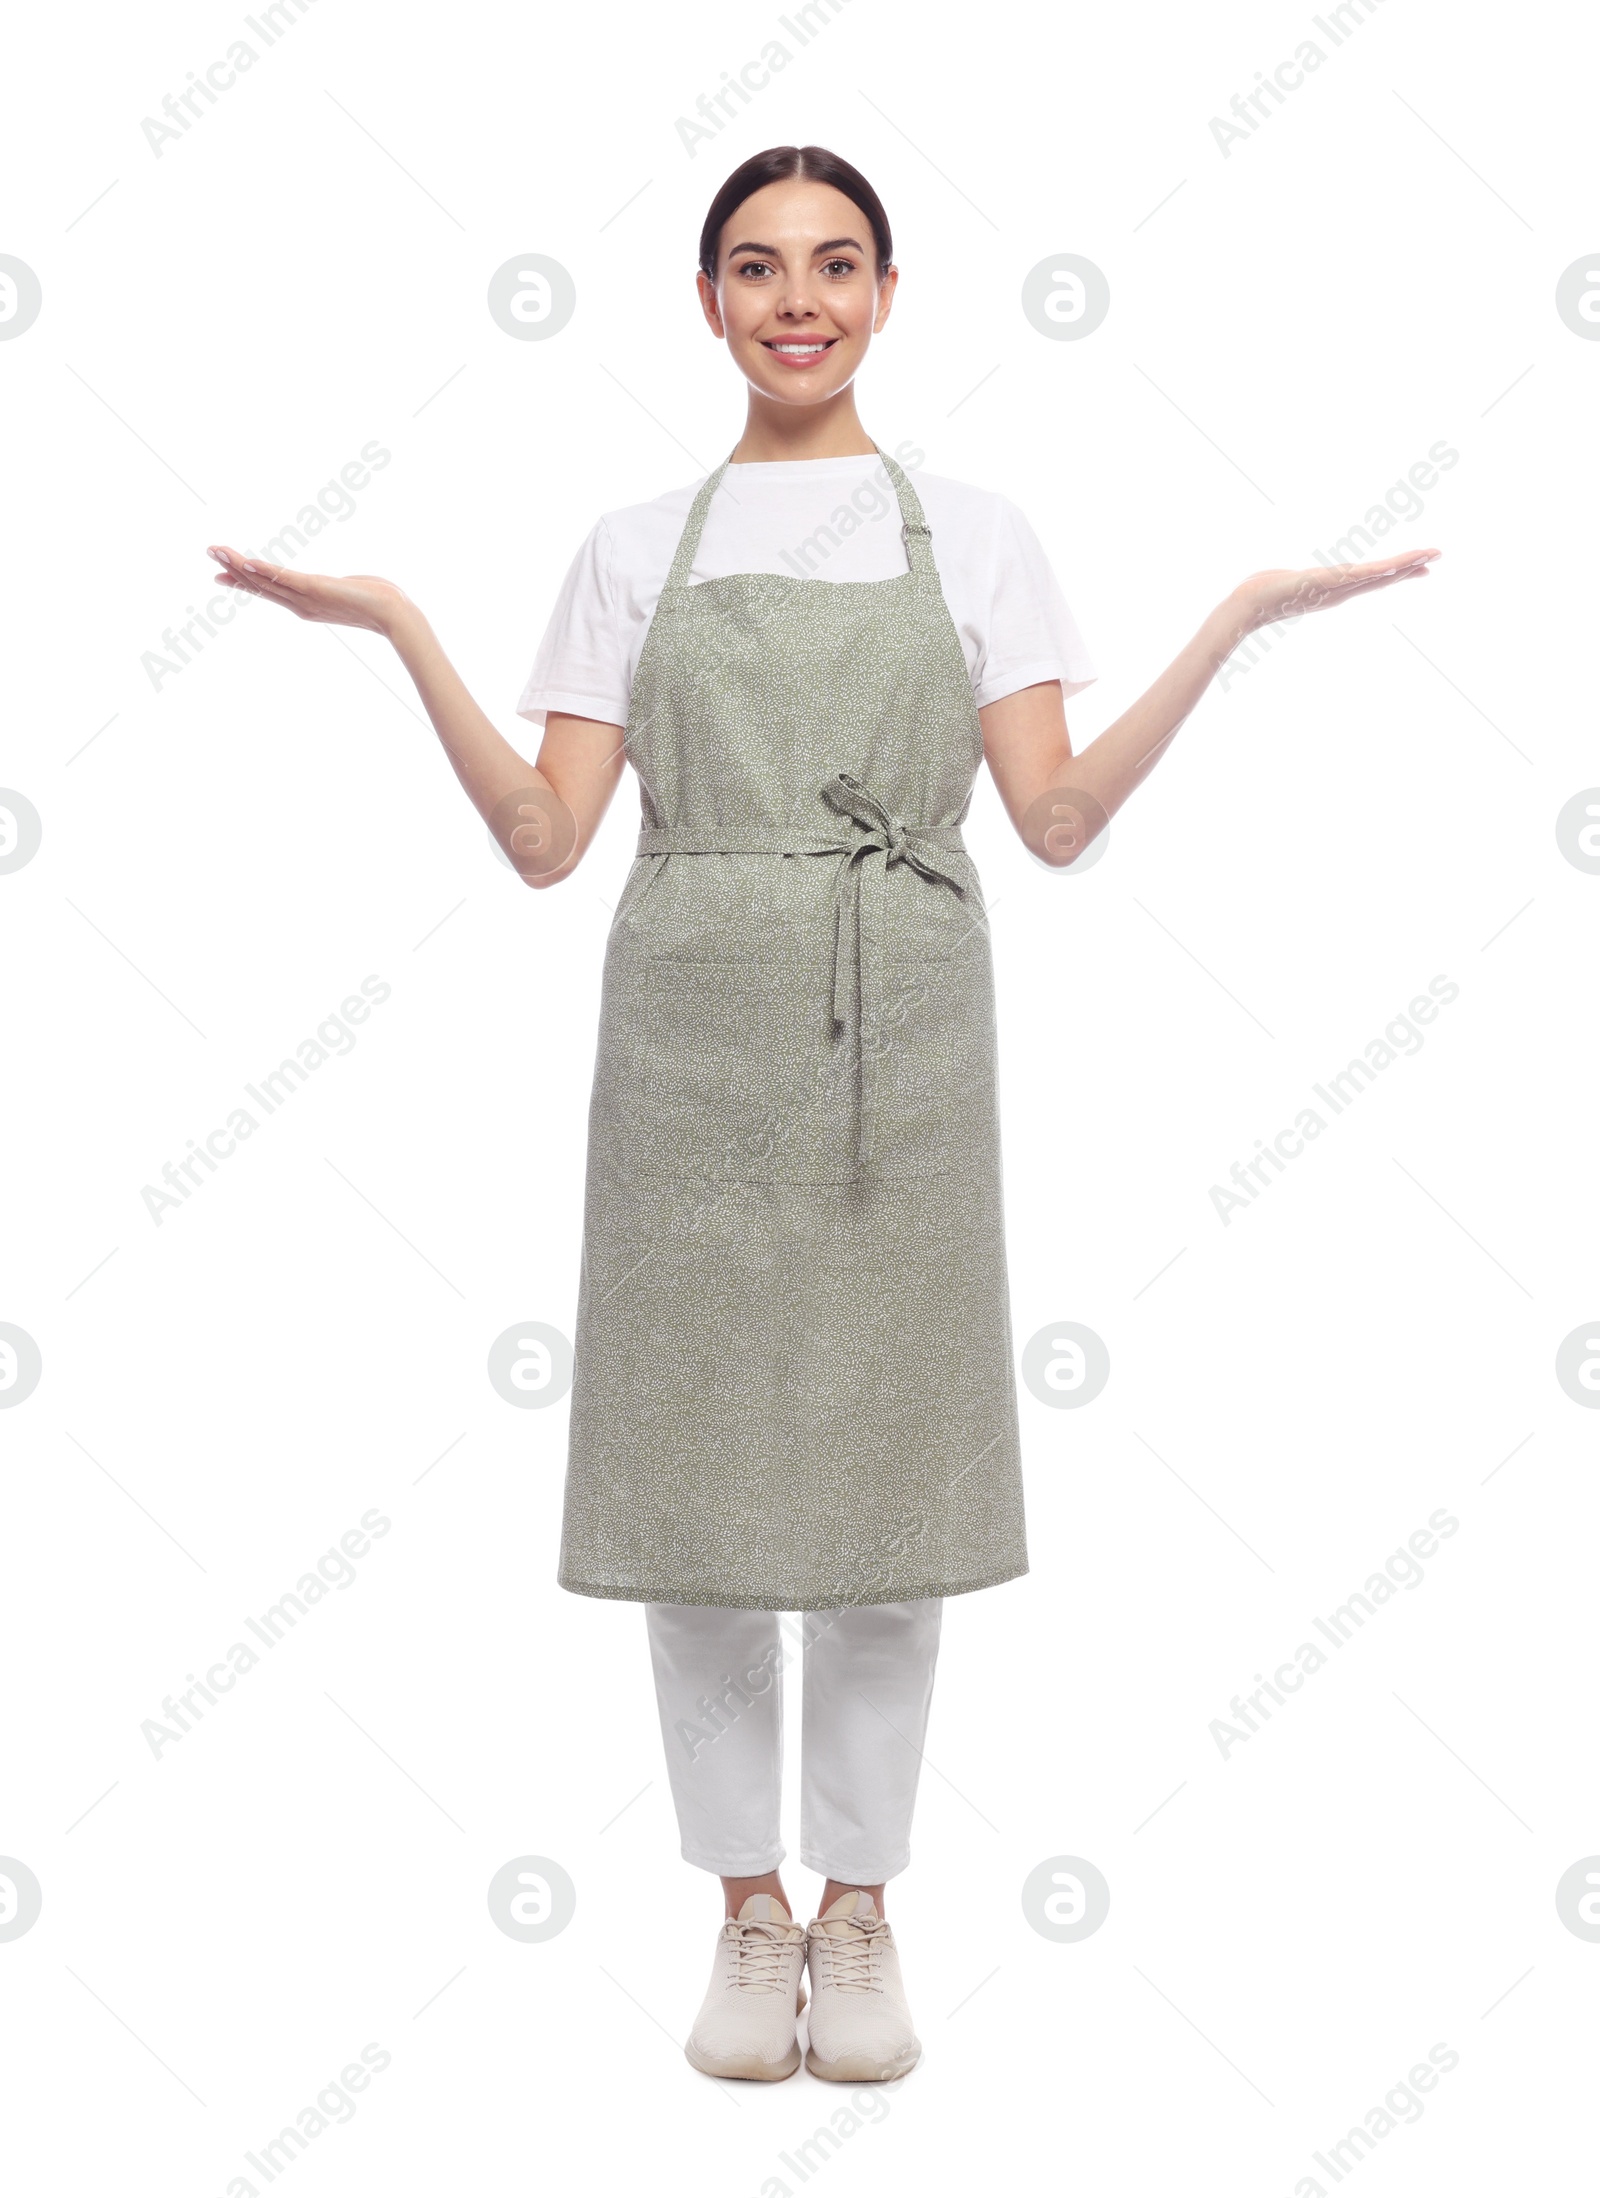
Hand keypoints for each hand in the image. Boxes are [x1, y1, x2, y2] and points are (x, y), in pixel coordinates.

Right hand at [205, 545, 410, 636]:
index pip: (268, 590)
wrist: (395, 615)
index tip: (220, 575)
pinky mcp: (316, 590)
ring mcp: (307, 599)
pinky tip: (248, 563)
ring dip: (240, 565)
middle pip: (260, 586)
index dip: (244, 581)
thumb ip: (334, 587)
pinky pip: (286, 579)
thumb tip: (338, 585)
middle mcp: (301, 605)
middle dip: (233, 569)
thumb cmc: (378, 603)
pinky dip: (266, 572)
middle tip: (209, 553)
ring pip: (266, 581)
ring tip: (218, 551)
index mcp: (305, 604)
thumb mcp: (347, 591)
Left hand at [1226, 546, 1440, 645]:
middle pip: (1382, 579)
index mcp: (1333, 591)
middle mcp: (1338, 593)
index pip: (1372, 580)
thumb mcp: (1287, 584)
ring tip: (1429, 554)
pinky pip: (1356, 576)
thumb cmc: (1258, 596)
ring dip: (1404, 565)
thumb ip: (1297, 581)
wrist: (1244, 608)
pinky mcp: (1322, 583)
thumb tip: (1295, 579)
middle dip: (1410, 566)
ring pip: (1376, 576)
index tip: (1421, 566)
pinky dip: (1377, 571)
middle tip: (1438, 555)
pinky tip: (1394, 564)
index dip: (1397, 572)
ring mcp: (1333, 590)